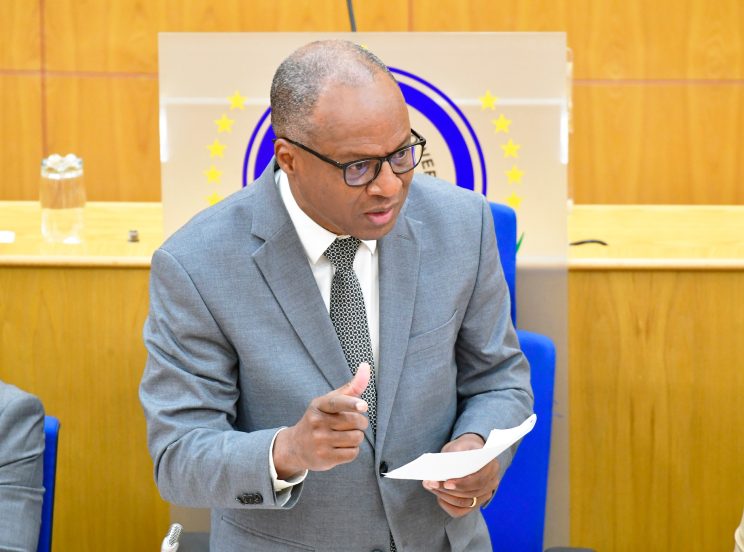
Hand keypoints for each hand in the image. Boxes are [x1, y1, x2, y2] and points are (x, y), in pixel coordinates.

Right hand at [273, 363, 370, 478]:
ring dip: (357, 437)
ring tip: (344, 436)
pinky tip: (341, 447)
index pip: (337, 402)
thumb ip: (351, 387)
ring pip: (356, 438)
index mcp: (319, 405)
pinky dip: (352, 450)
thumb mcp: (330, 401)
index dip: (352, 403)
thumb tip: (366, 366)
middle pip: (355, 421)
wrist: (295, 446)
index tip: (363, 406)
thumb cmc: (320, 419)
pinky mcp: (325, 458)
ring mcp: (320, 441)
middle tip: (351, 424)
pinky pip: (353, 453)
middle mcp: (317, 422)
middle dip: (360, 423)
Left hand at [422, 433, 499, 517]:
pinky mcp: (475, 504)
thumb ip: (453, 456)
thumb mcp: (458, 446)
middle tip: (430, 483)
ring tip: (430, 486)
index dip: (462, 483)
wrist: (467, 452)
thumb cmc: (462, 448)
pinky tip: (437, 495)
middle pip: (471, 493)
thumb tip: (441, 471)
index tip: (446, 483)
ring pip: (464, 502)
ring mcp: (485, 495)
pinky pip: (460, 511)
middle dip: (448, 490)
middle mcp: (492, 482)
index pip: (479, 480)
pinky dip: (446, 504)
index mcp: (492, 465)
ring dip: (445, 496)